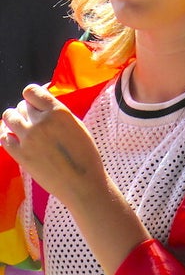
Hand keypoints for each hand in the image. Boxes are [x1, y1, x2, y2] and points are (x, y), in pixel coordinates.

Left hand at [1, 84, 107, 206]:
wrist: (82, 183)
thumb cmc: (85, 154)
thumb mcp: (77, 126)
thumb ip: (58, 114)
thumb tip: (43, 105)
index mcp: (58, 112)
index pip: (31, 91)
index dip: (32, 95)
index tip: (37, 101)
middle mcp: (40, 122)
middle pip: (21, 105)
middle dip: (27, 110)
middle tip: (35, 120)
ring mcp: (28, 139)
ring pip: (9, 117)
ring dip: (15, 119)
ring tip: (23, 127)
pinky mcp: (20, 155)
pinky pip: (4, 138)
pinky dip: (8, 136)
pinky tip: (16, 140)